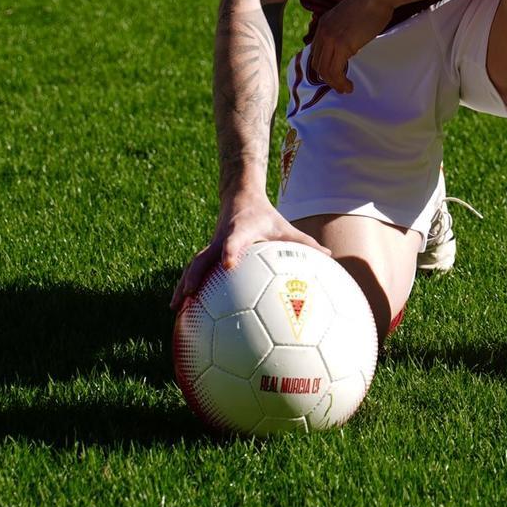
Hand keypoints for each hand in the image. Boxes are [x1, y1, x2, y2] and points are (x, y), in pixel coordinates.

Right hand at [170, 194, 329, 311]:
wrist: (240, 196)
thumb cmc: (265, 216)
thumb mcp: (286, 227)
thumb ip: (306, 242)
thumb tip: (331, 256)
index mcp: (241, 231)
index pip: (235, 240)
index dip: (231, 250)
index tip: (228, 263)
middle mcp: (222, 239)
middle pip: (204, 256)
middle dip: (196, 273)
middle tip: (189, 293)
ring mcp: (212, 247)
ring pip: (193, 265)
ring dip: (183, 283)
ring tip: (175, 306)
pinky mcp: (208, 254)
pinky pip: (195, 271)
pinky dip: (186, 287)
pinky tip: (180, 309)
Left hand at [306, 0, 395, 93]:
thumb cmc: (372, 4)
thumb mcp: (350, 17)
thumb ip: (344, 30)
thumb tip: (350, 45)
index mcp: (324, 23)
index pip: (316, 51)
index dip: (323, 66)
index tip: (335, 75)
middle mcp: (323, 31)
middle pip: (317, 63)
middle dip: (327, 78)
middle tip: (340, 85)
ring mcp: (331, 38)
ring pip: (325, 70)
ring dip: (334, 83)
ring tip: (346, 89)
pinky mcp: (343, 44)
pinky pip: (335, 70)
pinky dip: (340, 82)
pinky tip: (349, 85)